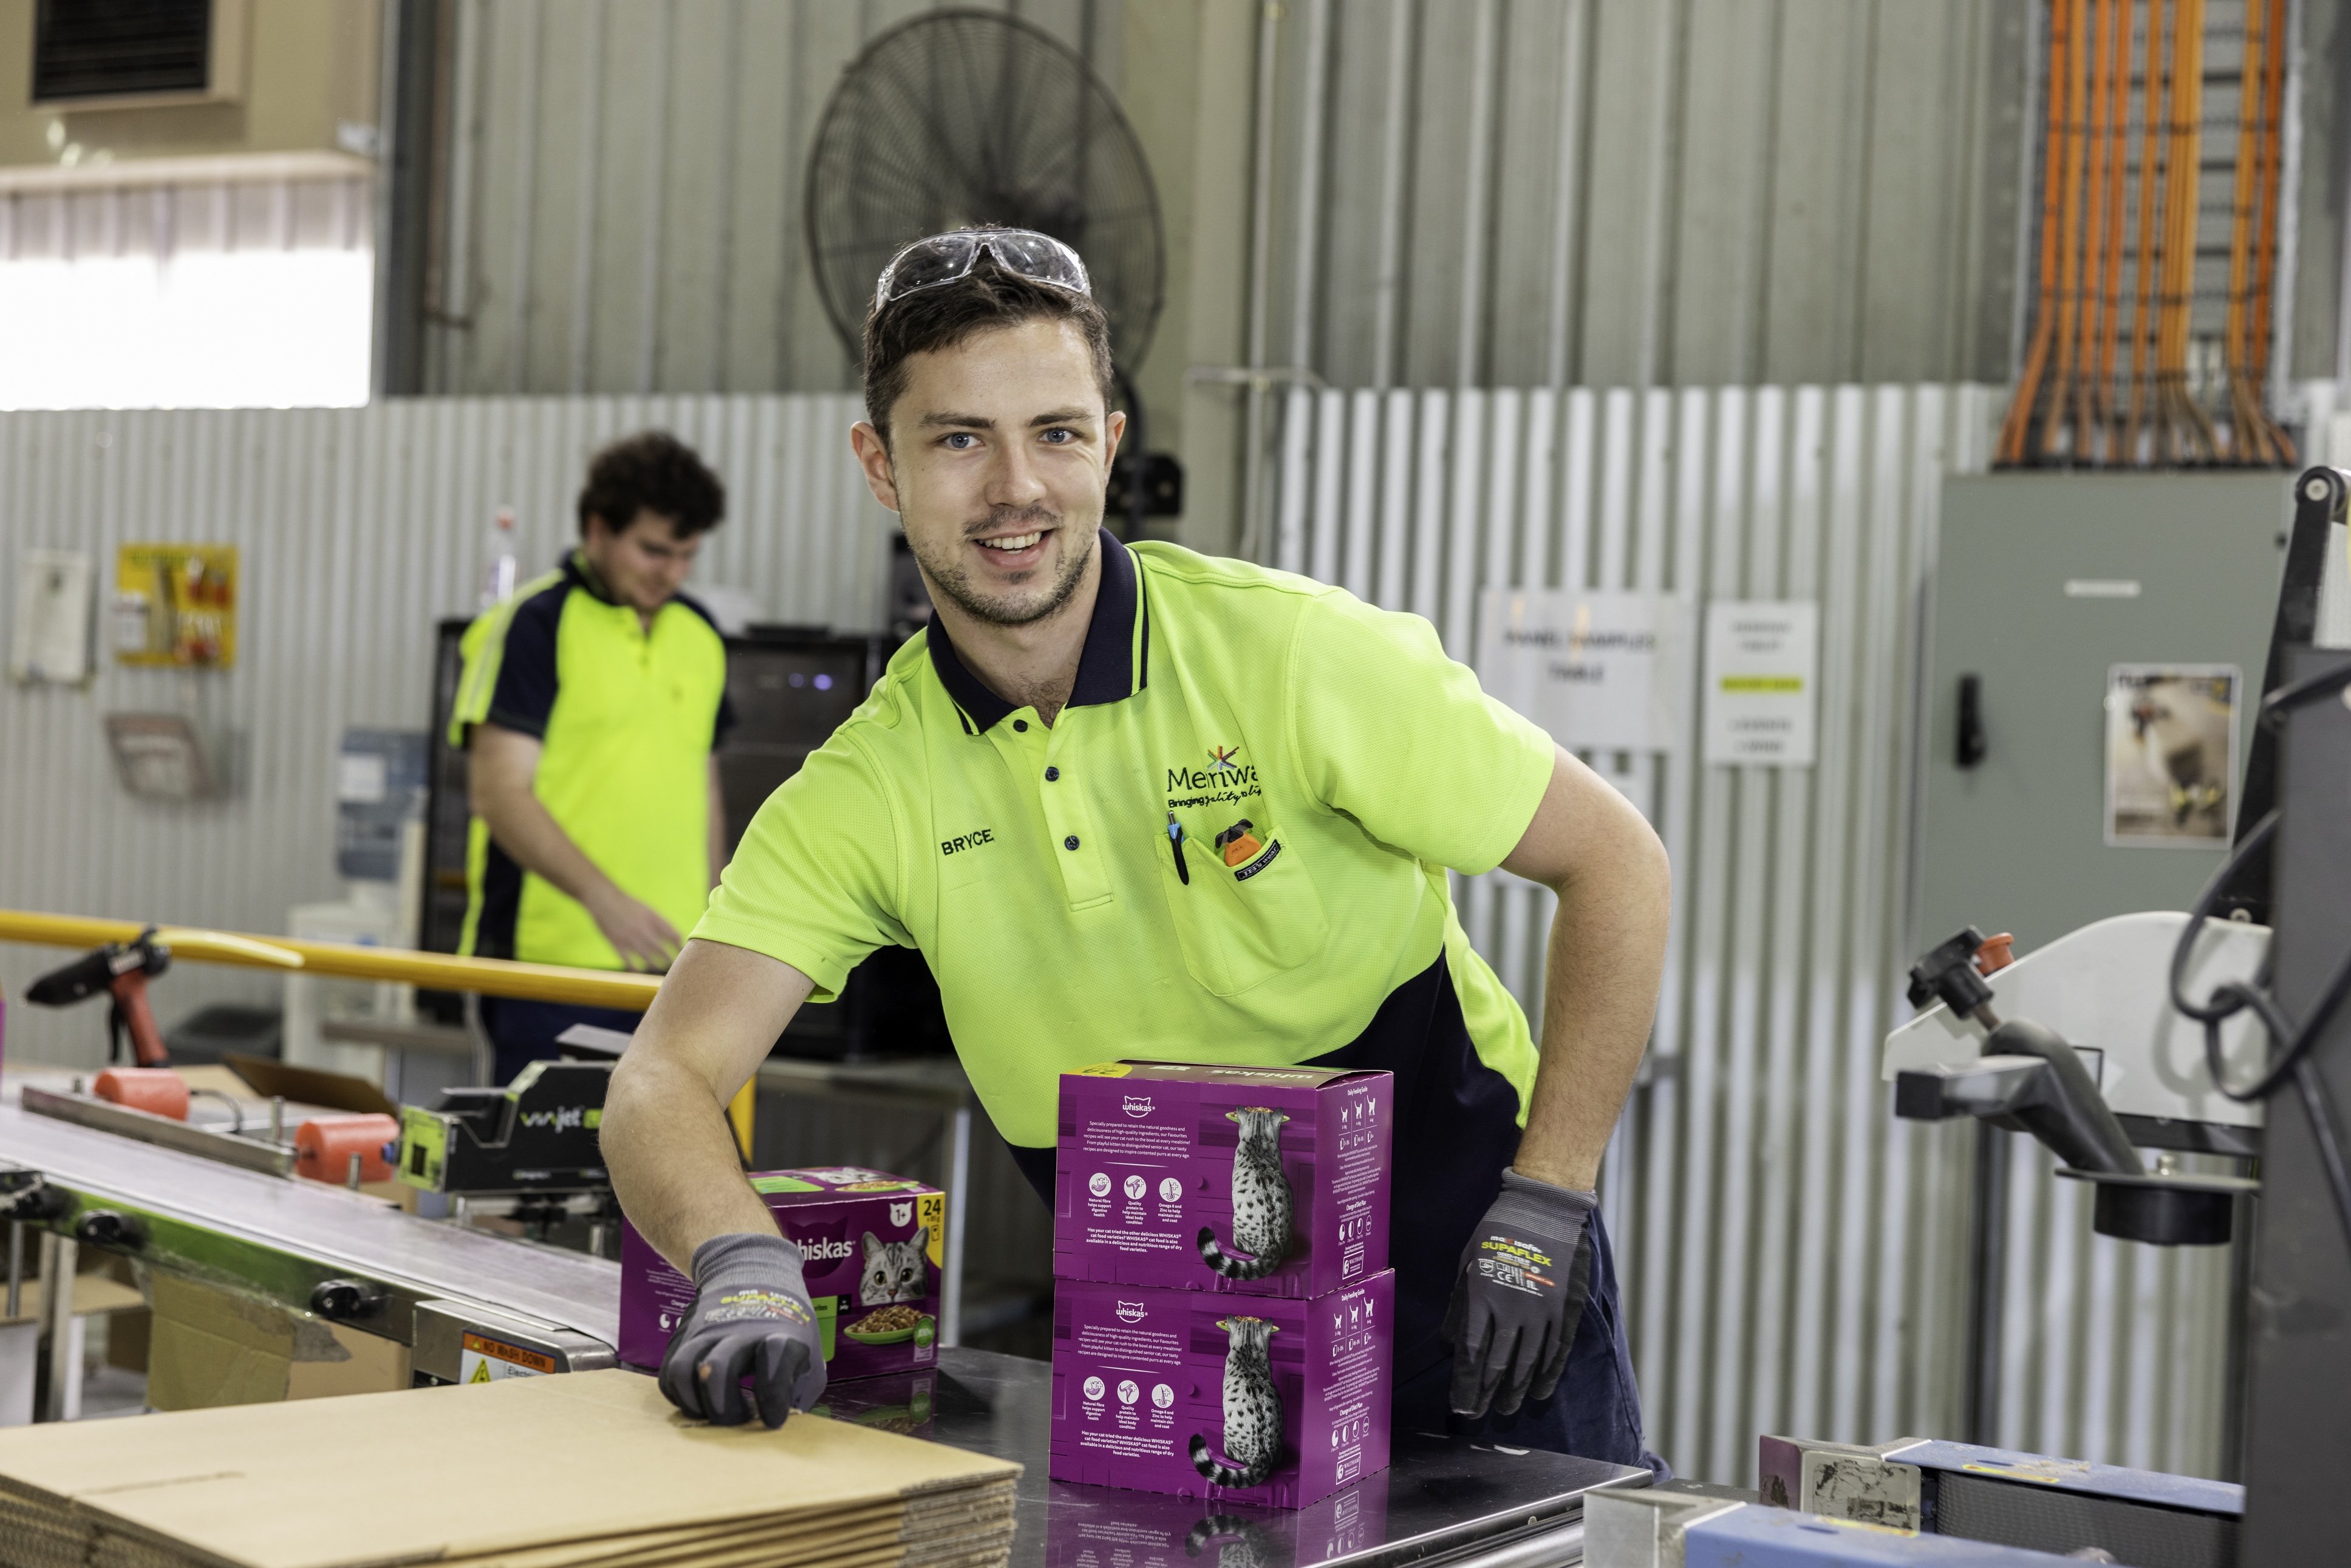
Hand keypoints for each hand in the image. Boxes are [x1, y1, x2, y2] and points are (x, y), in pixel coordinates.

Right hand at [587, 885, 682, 971]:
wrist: (604, 900)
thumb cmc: (628, 905)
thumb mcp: (647, 910)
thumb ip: (660, 923)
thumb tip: (675, 938)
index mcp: (653, 918)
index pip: (673, 935)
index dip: (680, 946)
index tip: (683, 951)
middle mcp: (643, 929)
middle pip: (662, 950)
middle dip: (670, 959)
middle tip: (674, 965)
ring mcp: (630, 938)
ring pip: (647, 958)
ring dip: (656, 965)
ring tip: (660, 968)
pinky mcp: (617, 944)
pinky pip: (629, 962)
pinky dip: (636, 968)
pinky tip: (640, 970)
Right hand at [658, 1232, 827, 1427]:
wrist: (751, 1271)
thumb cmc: (784, 1324)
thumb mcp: (808, 1353)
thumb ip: (799, 1391)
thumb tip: (782, 1426)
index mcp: (780, 1333)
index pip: (774, 1359)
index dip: (773, 1396)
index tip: (772, 1420)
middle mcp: (739, 1330)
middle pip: (718, 1369)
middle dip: (725, 1409)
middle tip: (740, 1418)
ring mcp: (706, 1332)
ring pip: (683, 1370)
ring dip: (695, 1404)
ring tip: (713, 1414)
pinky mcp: (683, 1337)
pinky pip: (668, 1375)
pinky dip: (680, 1396)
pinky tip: (700, 1401)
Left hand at [1442, 1169, 1595, 1418]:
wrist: (1544, 1208)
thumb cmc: (1498, 1231)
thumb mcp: (1467, 1262)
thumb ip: (1459, 1305)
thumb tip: (1450, 1345)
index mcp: (1483, 1297)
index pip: (1473, 1354)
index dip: (1466, 1385)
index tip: (1460, 1408)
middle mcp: (1512, 1310)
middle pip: (1498, 1364)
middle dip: (1487, 1393)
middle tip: (1479, 1415)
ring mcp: (1543, 1311)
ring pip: (1528, 1362)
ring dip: (1516, 1390)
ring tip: (1507, 1408)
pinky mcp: (1566, 1309)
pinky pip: (1557, 1350)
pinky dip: (1548, 1374)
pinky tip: (1539, 1391)